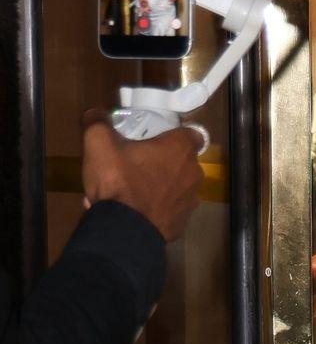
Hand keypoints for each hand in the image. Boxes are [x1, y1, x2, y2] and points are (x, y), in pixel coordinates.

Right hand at [81, 110, 202, 241]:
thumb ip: (97, 122)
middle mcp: (193, 174)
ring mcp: (189, 202)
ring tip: (127, 193)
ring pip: (173, 188)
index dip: (177, 134)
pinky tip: (132, 212)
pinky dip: (154, 210)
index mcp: (180, 149)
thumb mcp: (99, 144)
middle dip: (160, 162)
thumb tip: (95, 113)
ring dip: (156, 187)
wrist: (123, 231)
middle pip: (181, 162)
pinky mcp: (181, 224)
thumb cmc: (118, 181)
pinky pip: (168, 211)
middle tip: (134, 165)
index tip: (159, 138)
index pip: (193, 134)